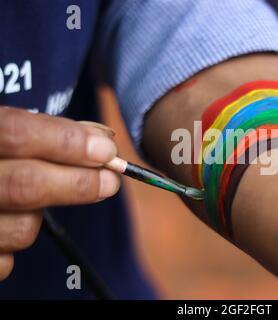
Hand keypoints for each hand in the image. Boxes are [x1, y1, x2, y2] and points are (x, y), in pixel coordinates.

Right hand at [0, 107, 119, 280]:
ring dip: (43, 215)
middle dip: (79, 183)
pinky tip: (10, 223)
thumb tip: (103, 141)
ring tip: (34, 202)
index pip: (17, 134)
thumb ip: (49, 132)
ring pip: (25, 227)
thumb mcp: (5, 133)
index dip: (68, 142)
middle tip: (110, 182)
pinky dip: (18, 243)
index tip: (107, 151)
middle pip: (26, 184)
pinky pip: (8, 260)